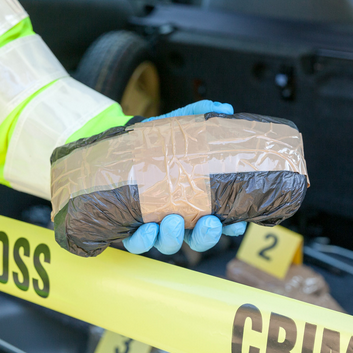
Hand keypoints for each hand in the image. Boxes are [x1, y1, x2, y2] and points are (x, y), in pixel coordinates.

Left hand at [122, 100, 247, 254]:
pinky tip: (145, 229)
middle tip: (208, 223)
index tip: (236, 224)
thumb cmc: (151, 144)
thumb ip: (198, 116)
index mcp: (194, 200)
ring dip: (173, 237)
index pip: (220, 220)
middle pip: (198, 238)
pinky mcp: (131, 229)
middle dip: (206, 236)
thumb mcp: (174, 127)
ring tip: (171, 221)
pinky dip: (143, 240)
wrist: (115, 149)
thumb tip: (224, 107)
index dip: (230, 227)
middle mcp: (178, 217)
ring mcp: (155, 225)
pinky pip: (138, 244)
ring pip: (169, 244)